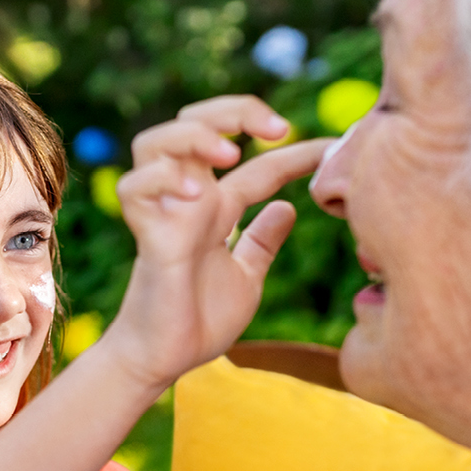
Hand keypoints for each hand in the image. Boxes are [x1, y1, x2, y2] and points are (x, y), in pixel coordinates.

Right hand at [106, 96, 328, 390]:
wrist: (165, 360)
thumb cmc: (199, 320)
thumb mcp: (247, 276)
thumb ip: (262, 241)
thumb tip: (288, 208)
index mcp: (217, 208)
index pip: (259, 166)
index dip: (296, 153)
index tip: (335, 148)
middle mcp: (189, 201)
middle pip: (196, 123)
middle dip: (235, 110)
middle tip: (278, 129)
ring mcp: (164, 214)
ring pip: (156, 142)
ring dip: (194, 136)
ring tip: (230, 155)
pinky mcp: (146, 236)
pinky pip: (135, 188)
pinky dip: (161, 179)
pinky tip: (195, 193)